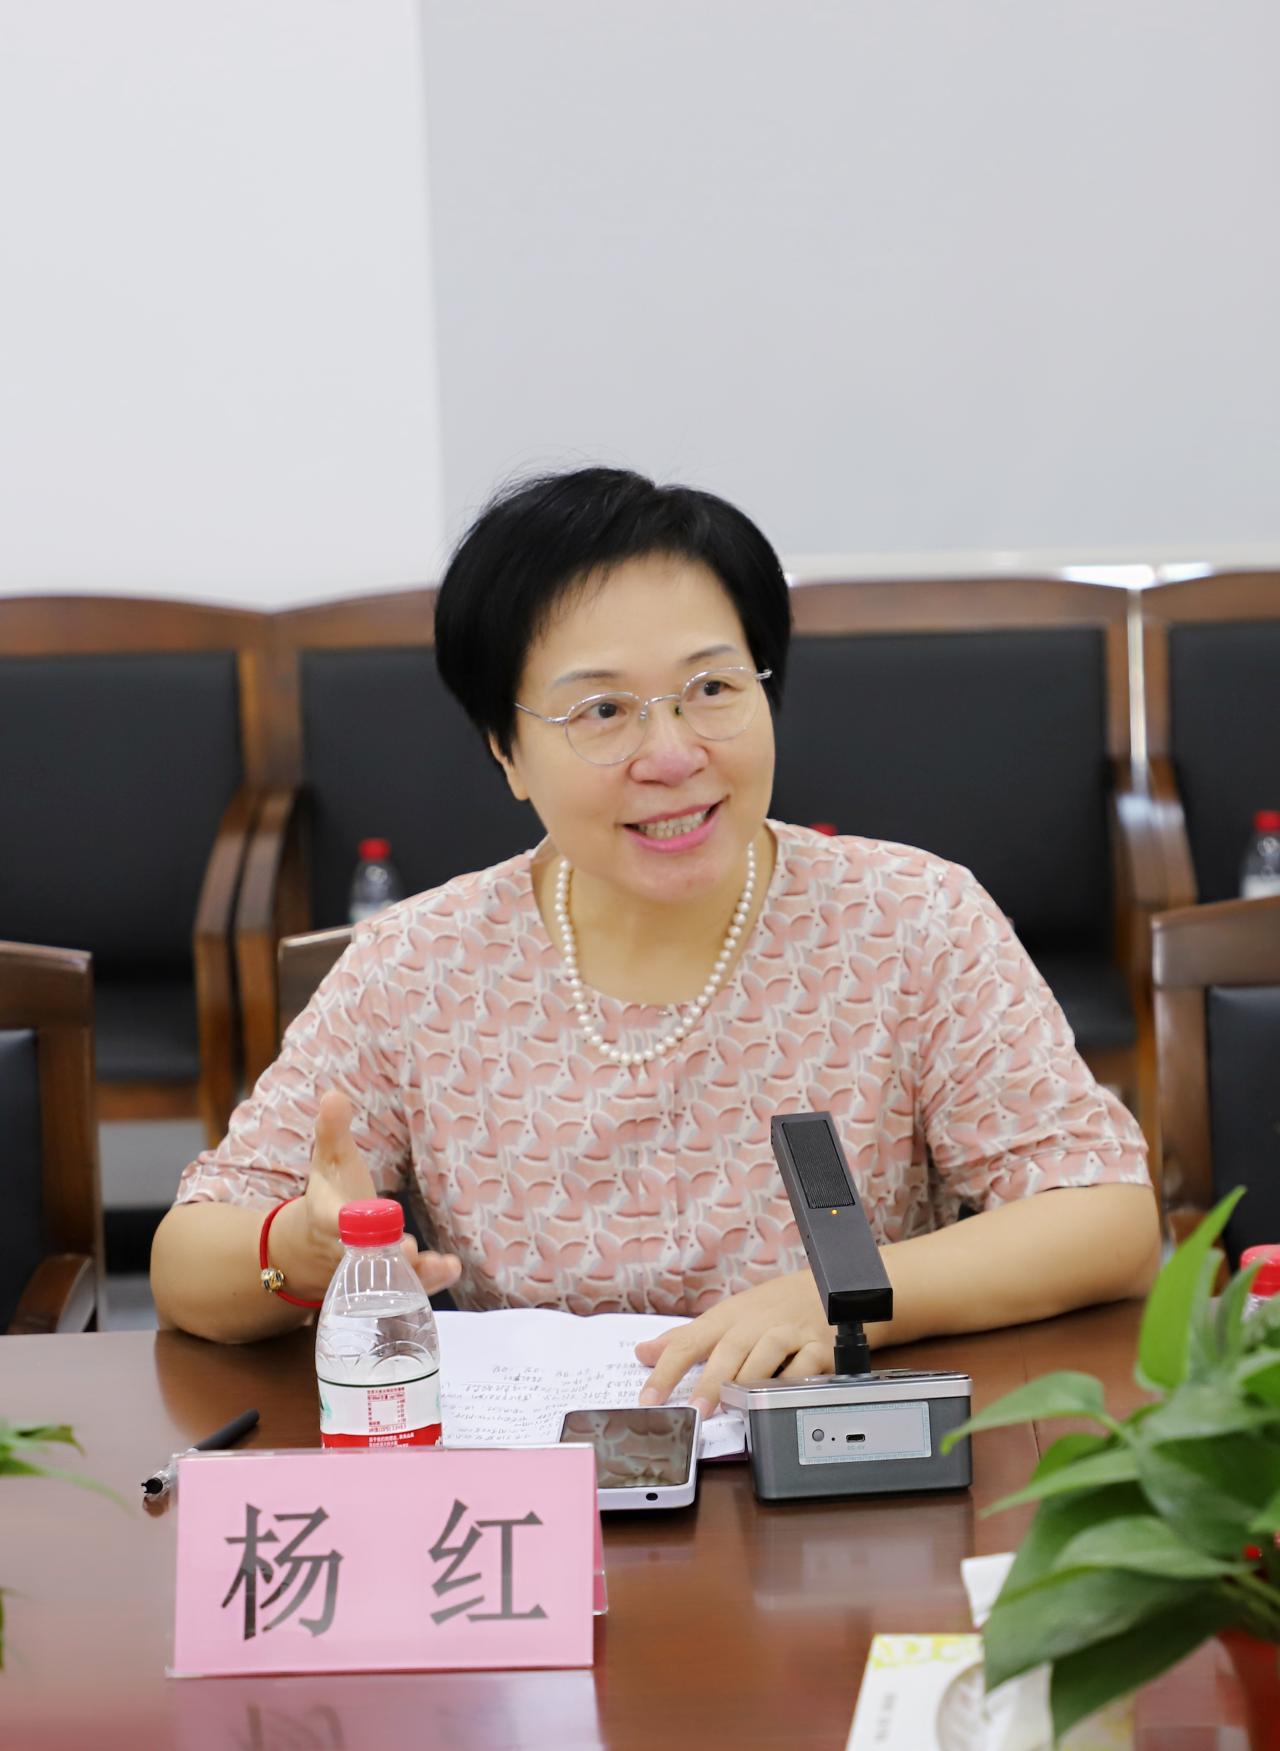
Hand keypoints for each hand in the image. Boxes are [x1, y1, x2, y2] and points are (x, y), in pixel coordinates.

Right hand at [271, 1091, 460, 1301]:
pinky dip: (428, 1282)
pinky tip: (451, 1270)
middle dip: (389, 1255)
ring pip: (390, 1279)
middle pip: (367, 1258)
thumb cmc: (329, 1193)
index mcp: (328, 1217)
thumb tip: (333, 1093)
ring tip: (443, 1266)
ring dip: (416, 1275)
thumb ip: (332, 1130)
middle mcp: (346, 1250)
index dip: (350, 1221)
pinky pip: (406, 1285)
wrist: (311, 1244)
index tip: (360, 1218)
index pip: (336, 1220)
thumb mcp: (328, 1159)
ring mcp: (367, 1270)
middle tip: (410, 1251)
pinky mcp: (386, 1280)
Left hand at [633, 1271, 833, 1415]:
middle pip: (729, 1348)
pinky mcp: (818, 1346)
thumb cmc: (766, 1308)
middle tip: (695, 1411)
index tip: (648, 1398)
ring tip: (733, 1406)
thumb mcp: (723, 1317)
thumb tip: (642, 1352)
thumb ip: (684, 1339)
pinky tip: (778, 1398)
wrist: (819, 1288)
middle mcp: (756, 1323)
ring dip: (749, 1379)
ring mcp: (788, 1333)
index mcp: (727, 1317)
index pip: (689, 1341)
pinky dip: (793, 1381)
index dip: (667, 1369)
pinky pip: (806, 1364)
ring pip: (768, 1351)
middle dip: (710, 1381)